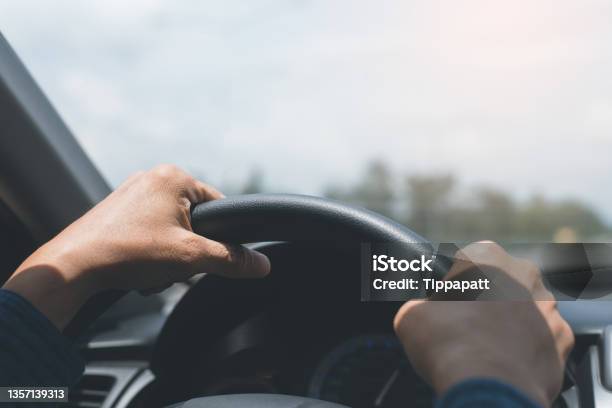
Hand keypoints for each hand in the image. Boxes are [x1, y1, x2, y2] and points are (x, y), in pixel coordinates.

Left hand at [3, 165, 269, 329]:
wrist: (72, 268)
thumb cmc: (128, 253)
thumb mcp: (190, 257)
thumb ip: (231, 259)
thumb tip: (262, 265)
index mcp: (174, 177)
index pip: (220, 206)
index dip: (220, 237)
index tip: (208, 257)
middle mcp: (153, 177)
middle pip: (195, 220)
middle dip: (189, 249)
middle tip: (172, 265)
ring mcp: (132, 192)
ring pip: (172, 228)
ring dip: (170, 254)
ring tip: (151, 268)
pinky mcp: (117, 209)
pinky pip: (150, 230)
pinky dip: (151, 251)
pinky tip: (137, 266)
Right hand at [393, 242, 573, 407]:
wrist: (489, 386)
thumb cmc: (448, 342)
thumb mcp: (411, 314)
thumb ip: (421, 304)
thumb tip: (423, 312)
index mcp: (486, 256)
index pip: (468, 260)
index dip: (455, 282)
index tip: (448, 303)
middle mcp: (524, 273)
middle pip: (502, 281)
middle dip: (489, 298)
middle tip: (468, 324)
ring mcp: (549, 306)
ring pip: (526, 308)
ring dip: (511, 321)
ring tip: (488, 346)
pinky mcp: (563, 338)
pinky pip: (543, 338)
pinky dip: (528, 347)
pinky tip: (508, 361)